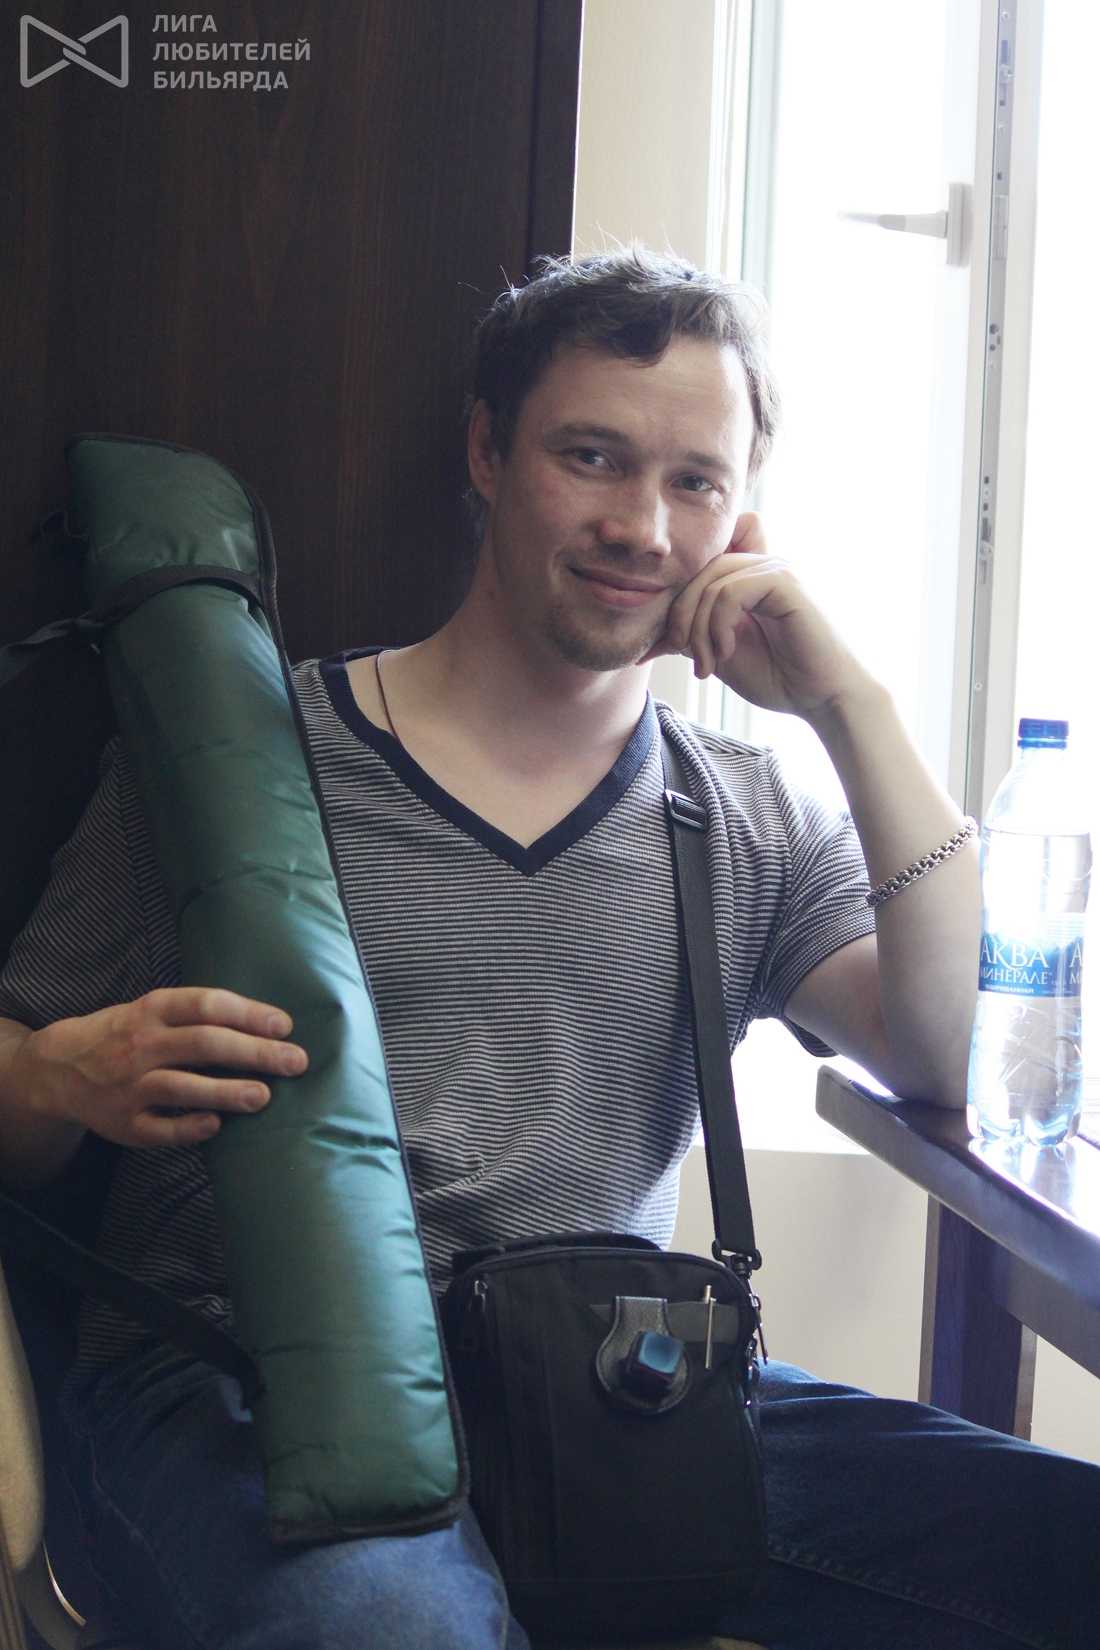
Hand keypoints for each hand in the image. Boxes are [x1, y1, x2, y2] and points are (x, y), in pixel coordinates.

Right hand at [6, 988, 306, 1149]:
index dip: (249, 1014)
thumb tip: (268, 1024)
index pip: (207, 1005)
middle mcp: (141, 1045)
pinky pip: (159, 1128)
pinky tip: (216, 1126)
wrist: (59, 1068)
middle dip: (254, 1052)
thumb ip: (198, 1014)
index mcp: (152, 1010)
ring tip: (264, 1096)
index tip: (285, 1025)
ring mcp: (130, 1086)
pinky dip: (188, 1127)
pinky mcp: (125, 1123)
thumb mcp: (153, 1010)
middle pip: (204, 1044)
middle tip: (295, 1061)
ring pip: (182, 1086)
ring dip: (226, 1091)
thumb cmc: (126, 1034)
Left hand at [643, 513, 868, 722]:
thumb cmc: (780, 677)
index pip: (705, 554)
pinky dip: (718, 624)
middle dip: (680, 613)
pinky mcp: (786, 582)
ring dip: (698, 626)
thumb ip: (691, 635)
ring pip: (711, 580)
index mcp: (749, 577)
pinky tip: (726, 651)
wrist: (823, 698)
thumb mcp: (720, 654)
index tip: (672, 637)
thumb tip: (648, 635)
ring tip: (708, 663)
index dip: (682, 585)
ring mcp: (776, 569)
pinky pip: (731, 591)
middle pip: (699, 568)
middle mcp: (763, 565)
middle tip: (681, 652)